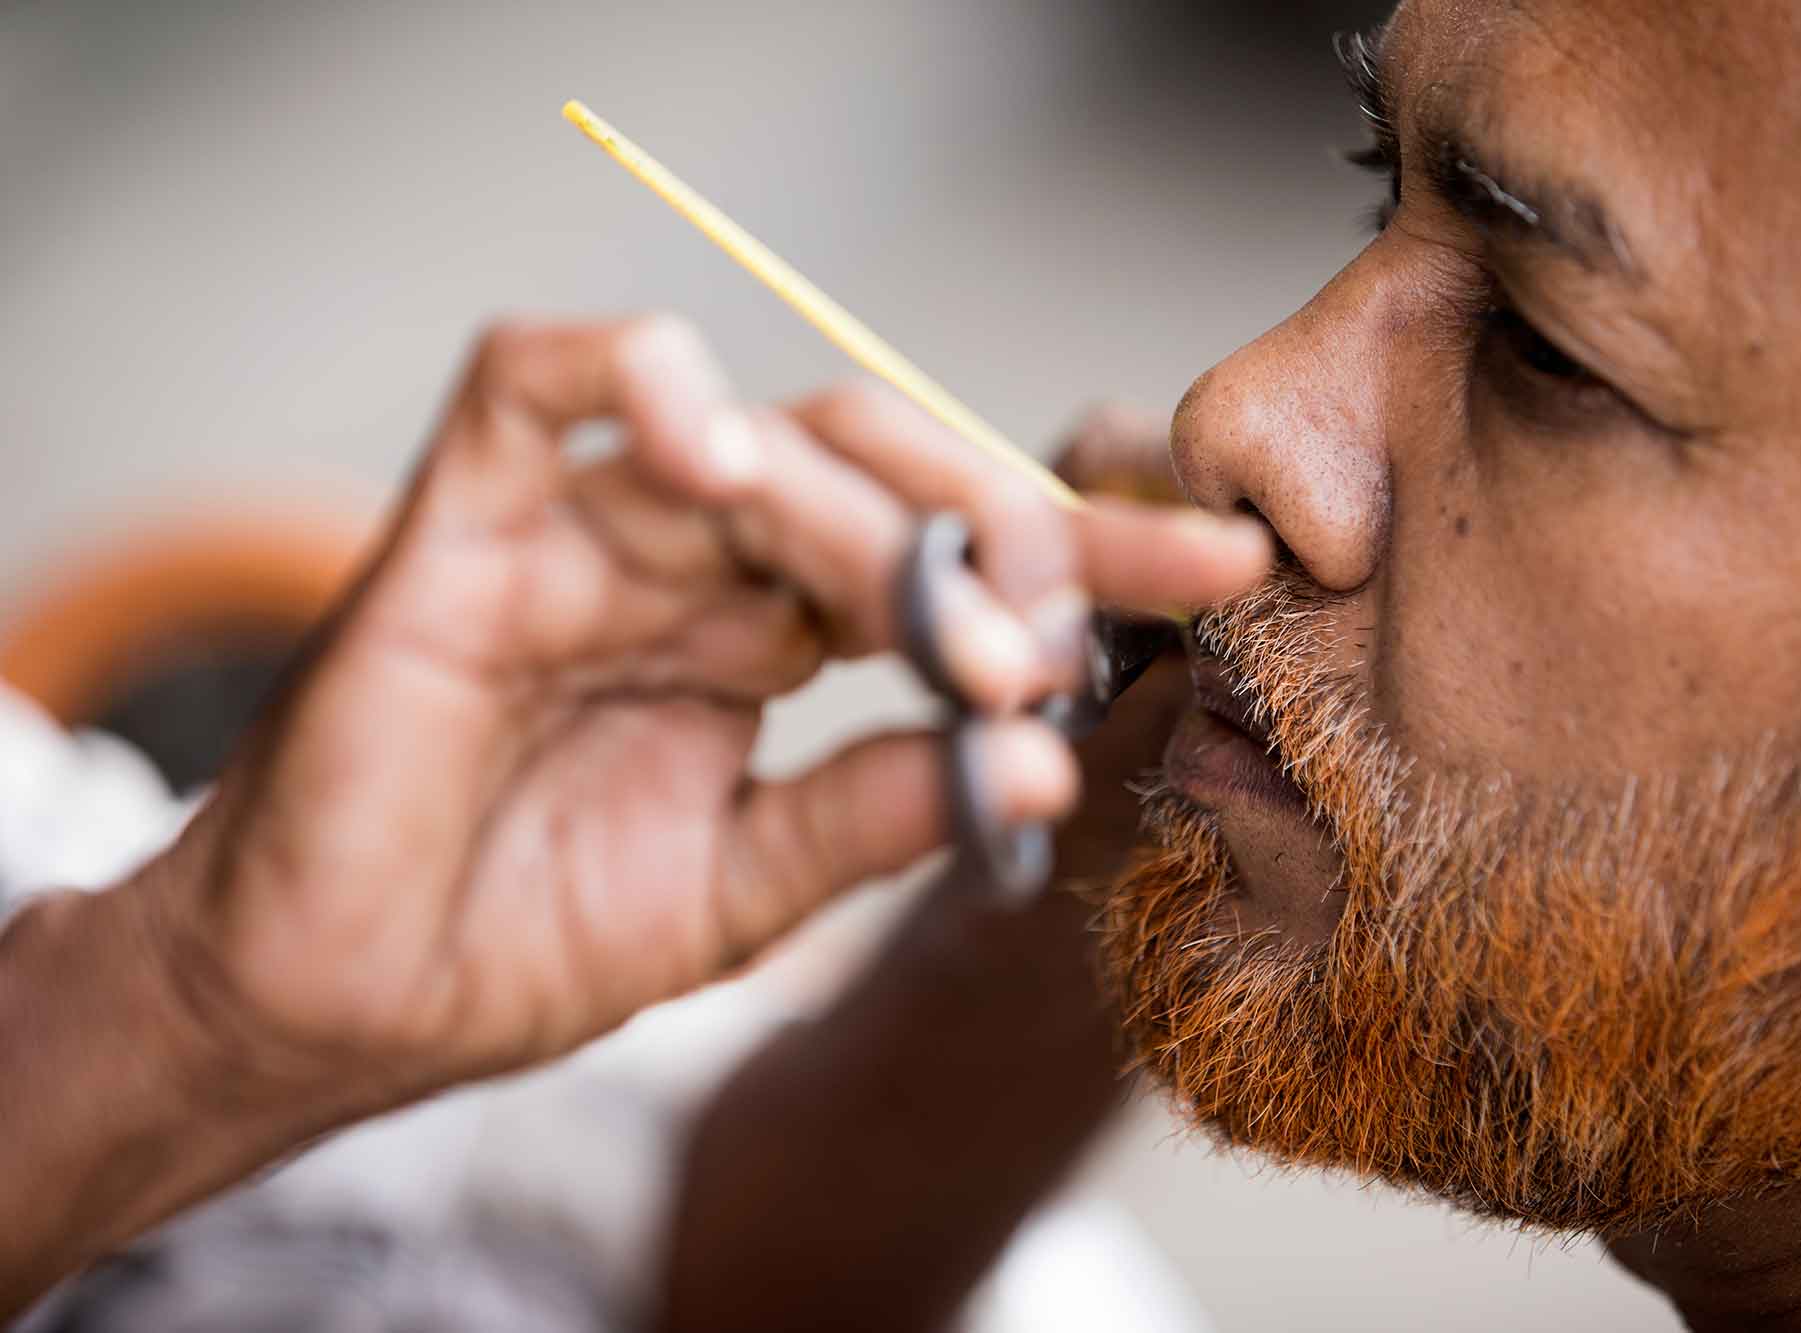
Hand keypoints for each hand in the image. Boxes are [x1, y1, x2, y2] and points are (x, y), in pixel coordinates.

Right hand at [142, 319, 1269, 1115]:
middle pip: (872, 469)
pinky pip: (535, 381)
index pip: (944, 553)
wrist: (337, 1007)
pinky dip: (630, 380)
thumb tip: (1049, 763)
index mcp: (763, 631)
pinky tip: (717, 458)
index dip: (1087, 553)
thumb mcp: (748, 885)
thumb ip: (879, 810)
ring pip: (745, 433)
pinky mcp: (460, 521)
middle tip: (1048, 641)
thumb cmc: (523, 936)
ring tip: (942, 620)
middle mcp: (687, 559)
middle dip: (991, 534)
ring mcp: (581, 530)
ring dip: (859, 510)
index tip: (1224, 570)